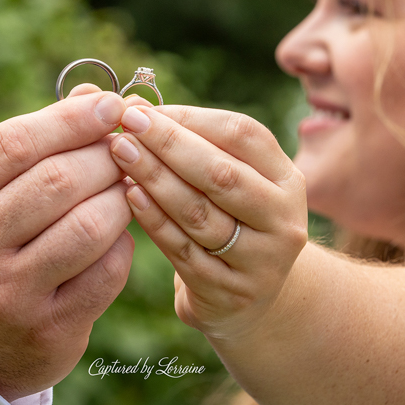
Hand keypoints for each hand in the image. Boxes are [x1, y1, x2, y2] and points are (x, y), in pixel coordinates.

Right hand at [0, 90, 134, 399]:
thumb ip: (24, 146)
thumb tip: (94, 96)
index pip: (14, 144)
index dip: (70, 118)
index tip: (110, 105)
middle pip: (57, 181)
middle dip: (104, 155)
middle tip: (124, 148)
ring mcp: (6, 295)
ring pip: (90, 225)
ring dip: (120, 197)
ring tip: (124, 187)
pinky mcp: (47, 331)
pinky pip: (108, 271)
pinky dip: (122, 244)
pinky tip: (114, 235)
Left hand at [109, 105, 307, 339]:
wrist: (252, 300)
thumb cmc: (228, 219)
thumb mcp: (227, 179)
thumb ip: (189, 141)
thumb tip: (134, 104)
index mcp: (286, 178)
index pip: (241, 134)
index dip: (189, 118)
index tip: (142, 108)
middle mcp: (282, 218)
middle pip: (221, 174)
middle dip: (168, 144)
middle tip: (126, 124)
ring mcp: (259, 260)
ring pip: (199, 213)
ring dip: (154, 178)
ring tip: (119, 153)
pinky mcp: (228, 292)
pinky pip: (182, 251)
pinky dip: (153, 220)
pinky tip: (128, 196)